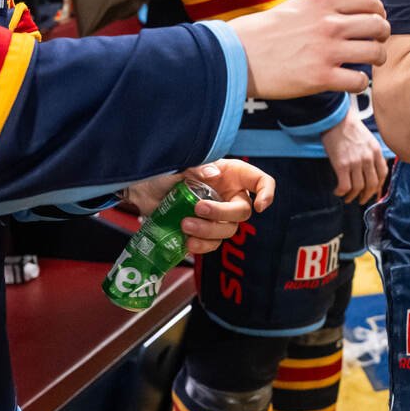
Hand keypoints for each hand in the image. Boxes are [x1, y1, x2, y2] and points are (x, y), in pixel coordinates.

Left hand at [123, 160, 275, 256]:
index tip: (259, 206)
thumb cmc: (165, 172)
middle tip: (198, 208)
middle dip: (222, 213)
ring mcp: (217, 215)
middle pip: (242, 211)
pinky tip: (187, 242)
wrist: (142, 190)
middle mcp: (228, 195)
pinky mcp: (204, 231)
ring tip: (185, 225)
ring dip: (208, 231)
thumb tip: (214, 172)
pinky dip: (202, 245)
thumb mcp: (180, 165)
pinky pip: (213, 244)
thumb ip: (197, 166)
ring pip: (227, 230)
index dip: (267, 192)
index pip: (260, 181)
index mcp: (230, 174)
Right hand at [227, 0, 388, 98]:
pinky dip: (360, 83)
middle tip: (376, 45)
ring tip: (368, 64)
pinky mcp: (321, 78)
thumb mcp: (298, 7)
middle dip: (382, 36)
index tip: (376, 21)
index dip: (379, 12)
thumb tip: (356, 13)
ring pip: (375, 53)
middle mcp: (329, 23)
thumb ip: (327, 8)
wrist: (238, 56)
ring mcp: (327, 51)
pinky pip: (359, 81)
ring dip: (377, 60)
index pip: (369, 1)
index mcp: (323, 1)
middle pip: (378, 26)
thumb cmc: (266, 32)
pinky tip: (350, 81)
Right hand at [321, 112, 386, 202]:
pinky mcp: (342, 165)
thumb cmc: (349, 127)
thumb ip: (371, 153)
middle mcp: (368, 158)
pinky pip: (345, 186)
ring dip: (352, 196)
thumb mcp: (368, 138)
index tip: (374, 192)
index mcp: (376, 151)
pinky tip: (338, 191)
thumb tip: (370, 168)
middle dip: (366, 196)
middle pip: (372, 185)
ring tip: (348, 198)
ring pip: (358, 188)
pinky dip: (341, 192)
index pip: (383, 175)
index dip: (379, 187)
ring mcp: (355, 162)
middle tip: (361, 199)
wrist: (336, 119)